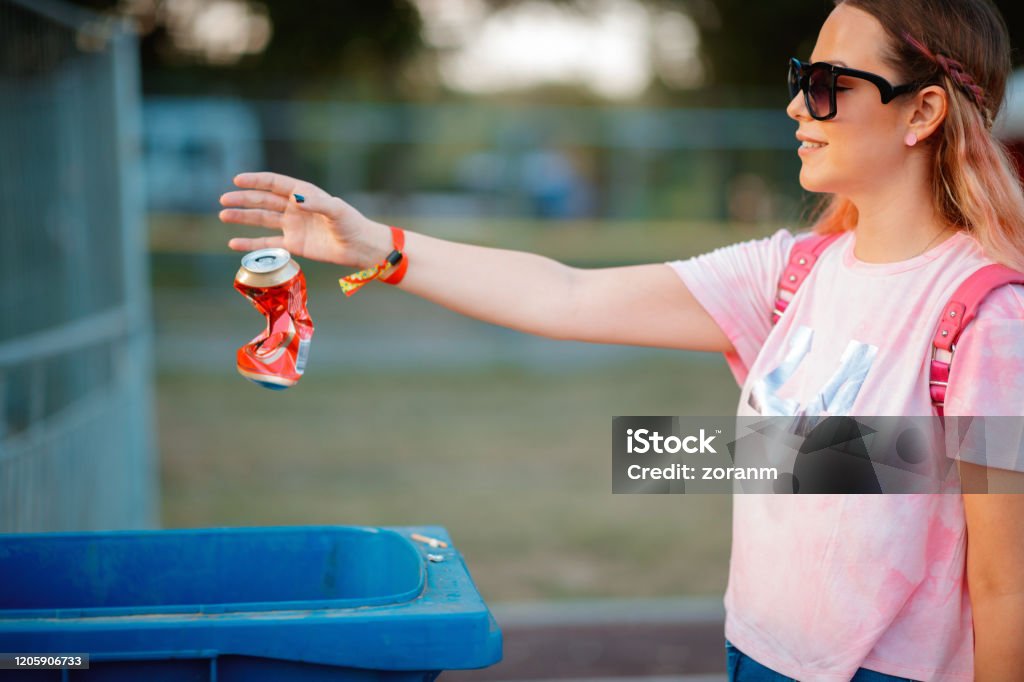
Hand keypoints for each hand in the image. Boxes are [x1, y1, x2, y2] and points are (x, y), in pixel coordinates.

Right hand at [219, 172, 387, 267]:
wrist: (360, 247)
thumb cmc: (351, 224)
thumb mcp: (337, 211)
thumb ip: (317, 204)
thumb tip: (296, 199)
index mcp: (304, 194)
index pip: (274, 183)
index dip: (256, 180)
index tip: (237, 180)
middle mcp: (295, 208)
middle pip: (263, 201)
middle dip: (243, 199)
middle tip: (224, 200)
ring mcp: (292, 226)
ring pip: (262, 220)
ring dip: (242, 218)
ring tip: (223, 215)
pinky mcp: (293, 245)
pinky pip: (268, 243)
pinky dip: (251, 244)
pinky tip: (234, 243)